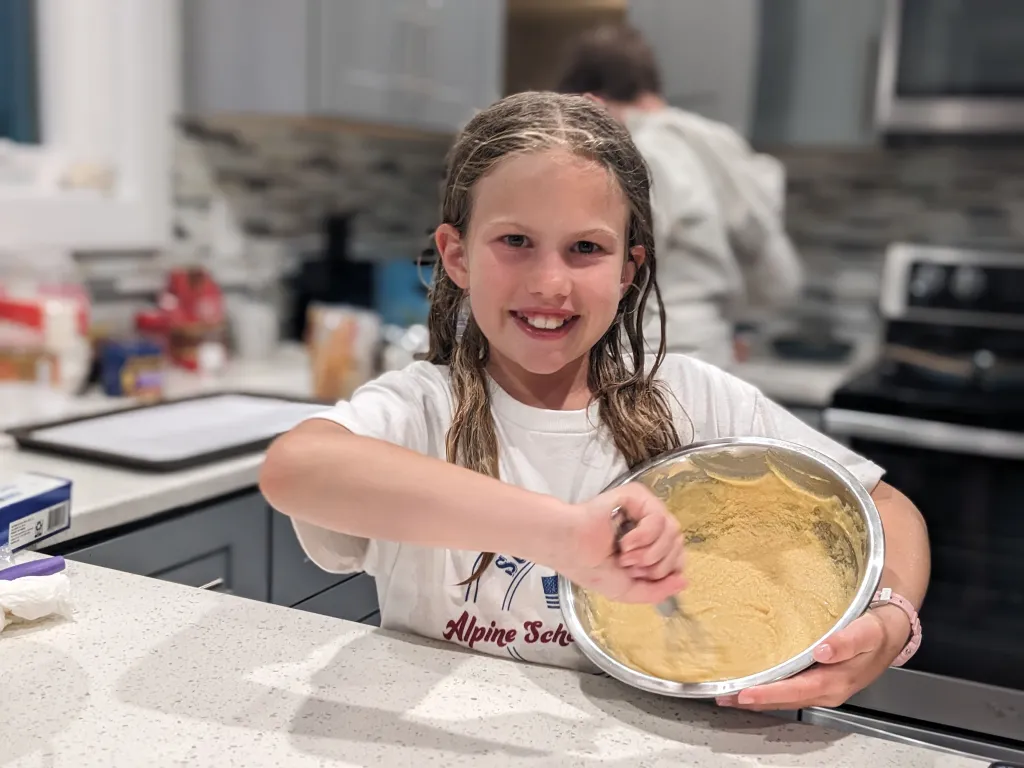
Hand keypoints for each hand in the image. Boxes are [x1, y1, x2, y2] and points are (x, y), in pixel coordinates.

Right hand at [557, 482, 684, 604]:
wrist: (569, 549)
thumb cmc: (590, 567)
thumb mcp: (628, 591)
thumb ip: (657, 591)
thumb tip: (684, 582)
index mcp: (649, 546)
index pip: (678, 557)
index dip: (665, 571)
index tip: (640, 576)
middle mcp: (650, 525)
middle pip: (679, 546)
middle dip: (656, 565)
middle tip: (628, 565)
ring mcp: (644, 509)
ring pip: (673, 532)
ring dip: (650, 553)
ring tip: (626, 555)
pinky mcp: (637, 496)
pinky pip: (659, 519)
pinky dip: (644, 537)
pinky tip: (626, 542)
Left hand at [715, 606, 910, 710]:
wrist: (891, 631)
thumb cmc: (877, 630)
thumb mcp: (868, 631)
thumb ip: (848, 640)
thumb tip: (824, 650)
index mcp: (836, 681)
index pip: (797, 691)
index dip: (770, 693)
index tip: (745, 692)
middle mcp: (826, 690)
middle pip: (785, 699)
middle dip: (754, 700)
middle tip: (722, 696)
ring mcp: (821, 688)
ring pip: (785, 698)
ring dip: (757, 698)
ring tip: (728, 694)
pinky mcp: (817, 680)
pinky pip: (789, 690)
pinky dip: (768, 691)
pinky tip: (752, 685)